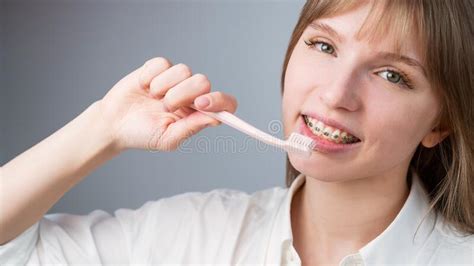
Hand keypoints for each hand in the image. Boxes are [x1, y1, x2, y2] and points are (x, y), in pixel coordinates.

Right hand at [99, 57, 237, 151]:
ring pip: (183, 70)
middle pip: (203, 81)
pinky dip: (150, 77)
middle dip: (183, 94)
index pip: (225, 103)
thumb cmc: (142, 134)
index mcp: (199, 113)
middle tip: (166, 106)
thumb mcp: (167, 138)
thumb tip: (215, 118)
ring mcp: (175, 79)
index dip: (219, 101)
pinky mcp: (158, 67)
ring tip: (153, 99)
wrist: (114, 123)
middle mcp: (192, 94)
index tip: (201, 103)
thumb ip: (191, 128)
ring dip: (164, 87)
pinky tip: (143, 88)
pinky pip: (162, 63)